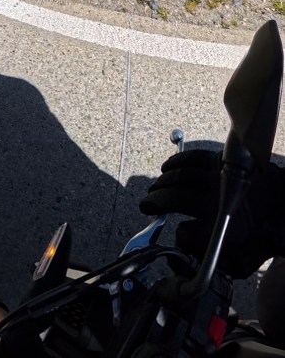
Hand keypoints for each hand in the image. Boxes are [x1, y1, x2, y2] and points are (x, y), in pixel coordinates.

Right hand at [139, 148, 284, 278]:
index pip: (184, 229)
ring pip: (180, 175)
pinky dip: (176, 162)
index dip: (172, 227)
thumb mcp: (238, 261)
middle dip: (157, 200)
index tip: (162, 222)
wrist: (281, 210)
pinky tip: (167, 167)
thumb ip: (207, 256)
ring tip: (155, 187)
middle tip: (147, 204)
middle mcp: (214, 199)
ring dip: (163, 182)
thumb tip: (182, 242)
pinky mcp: (220, 161)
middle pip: (175, 196)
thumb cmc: (258, 237)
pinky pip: (192, 158)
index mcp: (218, 226)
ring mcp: (216, 177)